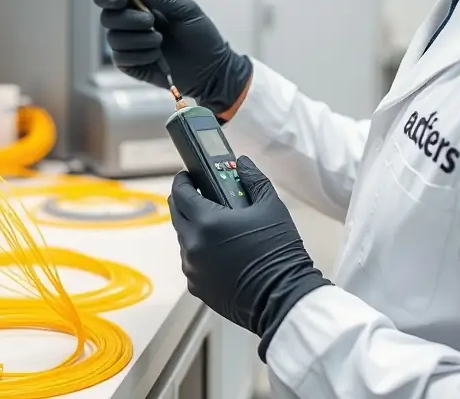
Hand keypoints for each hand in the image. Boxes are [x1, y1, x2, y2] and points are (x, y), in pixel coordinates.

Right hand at [93, 0, 251, 114]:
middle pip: (107, 16)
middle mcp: (128, 22)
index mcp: (139, 3)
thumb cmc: (200, 35)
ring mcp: (128, 44)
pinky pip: (122, 57)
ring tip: (161, 42)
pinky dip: (141, 55)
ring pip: (113, 38)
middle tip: (151, 22)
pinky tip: (157, 56)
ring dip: (140, 39)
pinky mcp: (130, 64)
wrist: (211, 69)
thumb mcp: (184, 9)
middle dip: (128, 19)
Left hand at [168, 156, 331, 359]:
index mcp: (206, 222)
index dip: (183, 181)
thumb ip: (253, 179)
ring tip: (218, 227)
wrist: (282, 297)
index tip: (189, 176)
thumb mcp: (271, 206)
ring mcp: (192, 269)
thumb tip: (242, 163)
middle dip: (185, 202)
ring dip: (194, 228)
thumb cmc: (278, 251)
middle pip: (176, 215)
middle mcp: (192, 245)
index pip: (180, 193)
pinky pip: (192, 262)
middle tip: (201, 196)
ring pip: (184, 239)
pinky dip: (200, 253)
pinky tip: (221, 252)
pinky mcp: (197, 287)